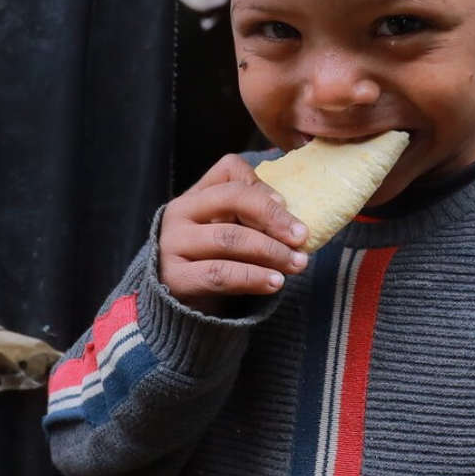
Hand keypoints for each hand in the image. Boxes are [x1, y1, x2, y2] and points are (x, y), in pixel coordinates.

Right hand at [158, 154, 311, 314]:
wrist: (183, 304)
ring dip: (270, 251)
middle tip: (301, 238)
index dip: (263, 187)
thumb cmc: (216, 260)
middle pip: (231, 199)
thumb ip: (253, 216)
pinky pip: (220, 274)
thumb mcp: (232, 230)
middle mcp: (179, 213)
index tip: (288, 207)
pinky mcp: (175, 277)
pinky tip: (275, 282)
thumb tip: (291, 217)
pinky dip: (253, 278)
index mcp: (196, 194)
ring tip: (296, 264)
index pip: (230, 171)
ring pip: (229, 238)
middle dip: (273, 218)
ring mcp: (173, 244)